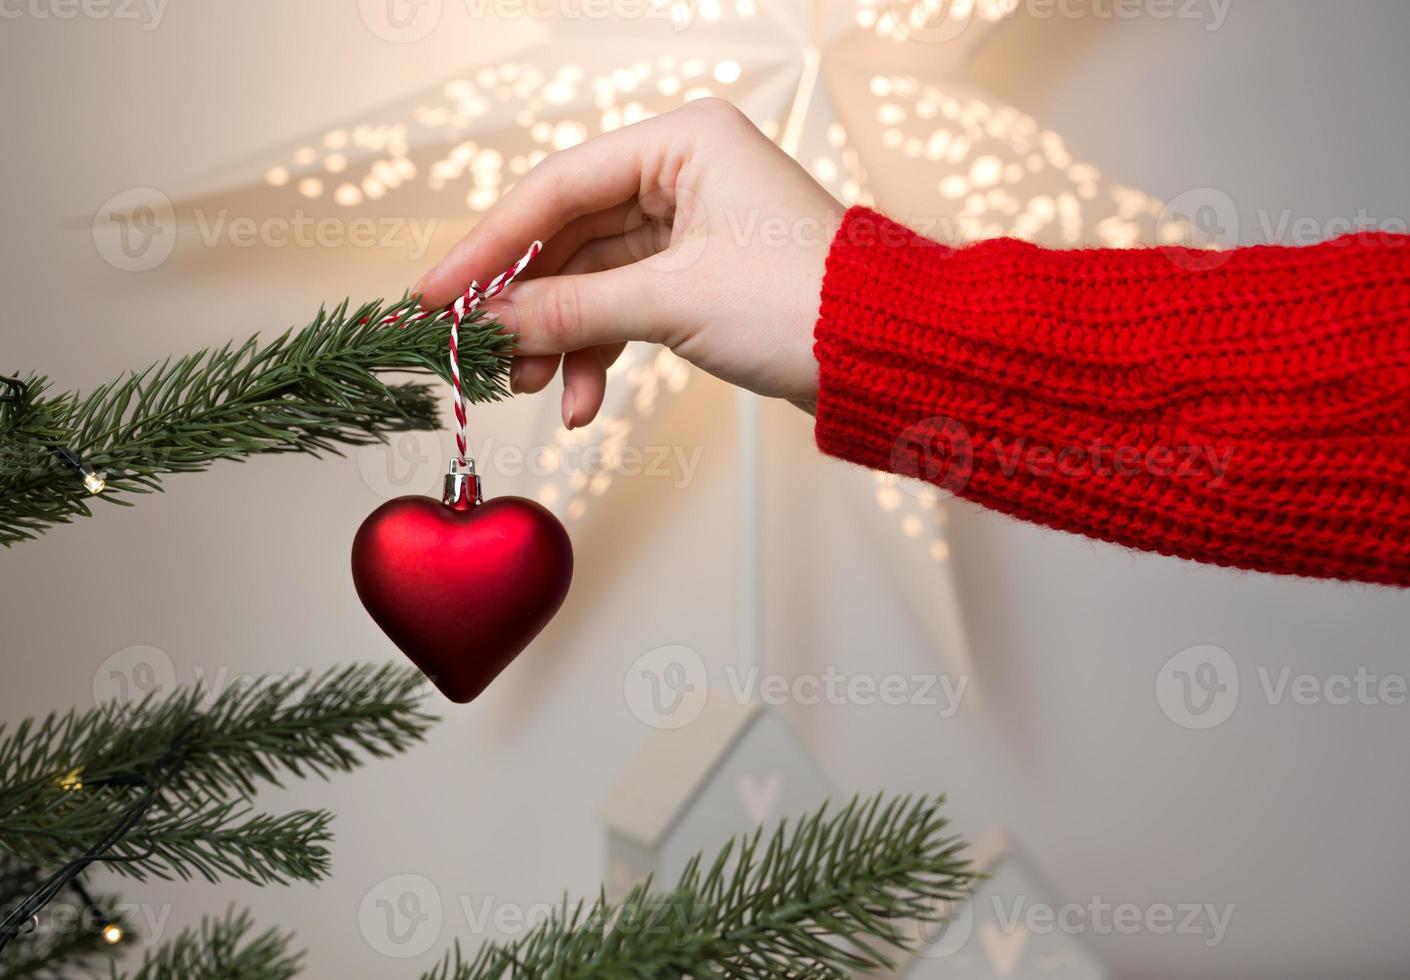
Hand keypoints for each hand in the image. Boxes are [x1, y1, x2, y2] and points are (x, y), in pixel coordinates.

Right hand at [416, 98, 841, 426]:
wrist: (889, 358)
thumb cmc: (803, 305)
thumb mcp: (673, 304)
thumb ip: (573, 309)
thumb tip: (493, 323)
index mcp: (682, 143)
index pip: (558, 189)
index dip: (488, 246)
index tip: (434, 294)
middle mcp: (684, 172)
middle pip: (570, 235)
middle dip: (527, 303)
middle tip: (475, 352)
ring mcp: (693, 224)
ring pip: (596, 278)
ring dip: (561, 339)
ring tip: (531, 391)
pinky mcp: (703, 273)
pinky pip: (629, 305)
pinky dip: (602, 351)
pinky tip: (581, 401)